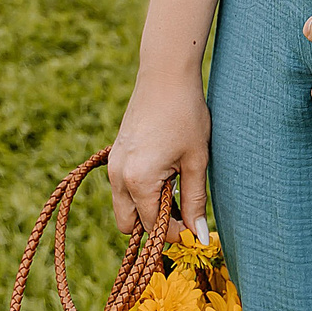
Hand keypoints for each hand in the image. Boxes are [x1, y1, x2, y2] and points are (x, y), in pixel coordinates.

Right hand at [108, 72, 208, 235]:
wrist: (164, 75)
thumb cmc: (185, 114)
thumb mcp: (196, 160)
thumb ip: (196, 201)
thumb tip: (198, 235)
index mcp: (138, 182)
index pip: (154, 228)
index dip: (176, 233)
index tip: (195, 227)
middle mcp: (118, 177)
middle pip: (129, 225)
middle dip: (153, 225)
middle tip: (181, 207)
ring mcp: (113, 164)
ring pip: (124, 206)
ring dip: (146, 207)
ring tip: (174, 185)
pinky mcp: (115, 154)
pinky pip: (122, 187)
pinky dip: (139, 190)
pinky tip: (164, 171)